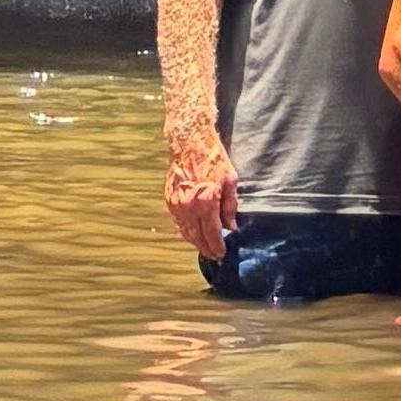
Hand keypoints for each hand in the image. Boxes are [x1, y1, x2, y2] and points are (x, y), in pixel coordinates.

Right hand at [163, 116, 237, 257]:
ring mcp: (176, 205)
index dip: (218, 245)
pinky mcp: (169, 201)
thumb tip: (231, 227)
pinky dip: (186, 232)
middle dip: (207, 249)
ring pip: (186, 233)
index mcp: (205, 202)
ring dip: (196, 243)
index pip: (212, 233)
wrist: (189, 143)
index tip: (222, 253)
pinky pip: (178, 223)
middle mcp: (188, 207)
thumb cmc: (213, 159)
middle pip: (197, 237)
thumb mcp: (230, 180)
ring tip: (205, 248)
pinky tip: (193, 235)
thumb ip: (230, 207)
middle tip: (215, 256)